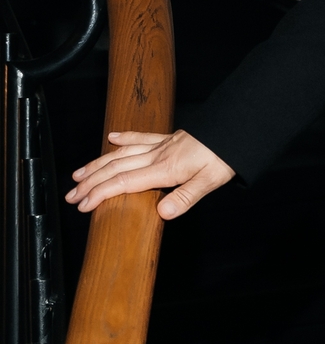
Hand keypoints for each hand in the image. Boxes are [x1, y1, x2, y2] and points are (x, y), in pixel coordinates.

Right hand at [66, 130, 235, 220]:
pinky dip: (124, 138)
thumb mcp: (210, 182)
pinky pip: (140, 137)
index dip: (100, 194)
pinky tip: (111, 138)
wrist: (235, 130)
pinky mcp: (169, 138)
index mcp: (165, 169)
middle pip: (115, 169)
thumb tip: (162, 213)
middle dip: (90, 183)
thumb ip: (185, 198)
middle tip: (71, 196)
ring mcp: (161, 145)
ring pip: (121, 154)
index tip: (83, 205)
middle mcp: (157, 155)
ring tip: (79, 174)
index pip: (124, 183)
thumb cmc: (224, 157)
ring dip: (98, 164)